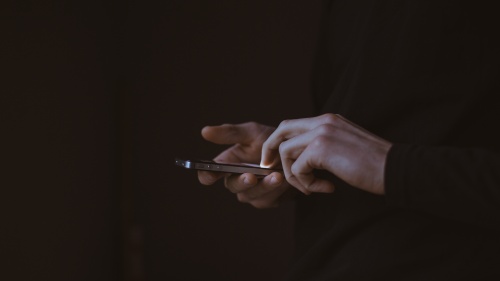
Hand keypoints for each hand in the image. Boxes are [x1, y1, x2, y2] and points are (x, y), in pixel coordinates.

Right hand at [198, 122, 293, 207]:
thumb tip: (204, 131)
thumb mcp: (252, 132)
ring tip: (276, 176)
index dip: (207, 176)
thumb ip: (230, 133)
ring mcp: (251, 192)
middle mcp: (236, 180)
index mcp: (227, 164)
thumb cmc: (271, 140)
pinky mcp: (267, 200)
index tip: (210, 174)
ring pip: (251, 195)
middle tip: (251, 176)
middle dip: (242, 182)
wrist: (297, 152)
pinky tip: (285, 180)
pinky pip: (268, 199)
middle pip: (232, 186)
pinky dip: (277, 190)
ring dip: (264, 186)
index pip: (208, 174)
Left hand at [260, 114, 391, 194]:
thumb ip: (324, 146)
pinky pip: (298, 168)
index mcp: (328, 120)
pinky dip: (306, 183)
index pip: (292, 125)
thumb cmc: (374, 164)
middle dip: (270, 150)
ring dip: (293, 175)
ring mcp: (321, 133)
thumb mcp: (345, 147)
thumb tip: (303, 159)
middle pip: (281, 130)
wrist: (395, 168)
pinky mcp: (321, 149)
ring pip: (286, 151)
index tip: (275, 160)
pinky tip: (325, 188)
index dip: (279, 142)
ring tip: (311, 188)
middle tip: (269, 168)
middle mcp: (322, 121)